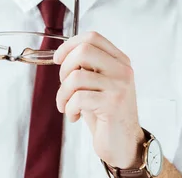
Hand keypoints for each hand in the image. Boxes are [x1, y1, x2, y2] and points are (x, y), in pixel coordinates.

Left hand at [53, 31, 144, 168]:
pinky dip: (69, 108)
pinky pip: (78, 98)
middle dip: (65, 68)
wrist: (123, 144)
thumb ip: (87, 67)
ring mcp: (119, 86)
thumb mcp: (97, 84)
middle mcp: (122, 70)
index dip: (69, 44)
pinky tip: (74, 116)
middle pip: (84, 50)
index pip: (93, 37)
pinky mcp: (112, 104)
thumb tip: (63, 54)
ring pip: (76, 76)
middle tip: (64, 85)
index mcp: (119, 61)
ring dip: (63, 94)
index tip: (58, 58)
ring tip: (66, 106)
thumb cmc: (106, 114)